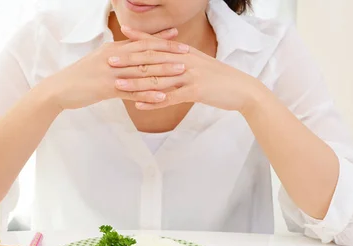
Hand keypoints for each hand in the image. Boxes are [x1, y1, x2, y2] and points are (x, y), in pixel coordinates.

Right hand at [43, 28, 190, 110]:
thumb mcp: (98, 62)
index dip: (160, 40)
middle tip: (187, 54)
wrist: (59, 89)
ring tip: (182, 72)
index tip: (177, 38)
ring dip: (164, 71)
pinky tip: (163, 97)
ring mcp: (110, 73)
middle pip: (145, 53)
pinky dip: (149, 94)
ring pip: (142, 71)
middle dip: (168, 53)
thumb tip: (129, 54)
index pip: (140, 42)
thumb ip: (115, 57)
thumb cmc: (79, 77)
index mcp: (112, 50)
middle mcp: (113, 58)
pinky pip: (132, 92)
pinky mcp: (107, 89)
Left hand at [109, 27, 262, 111]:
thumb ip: (183, 60)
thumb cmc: (220, 79)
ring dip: (136, 82)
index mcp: (185, 53)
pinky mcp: (195, 91)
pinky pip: (169, 97)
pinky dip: (153, 102)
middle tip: (109, 60)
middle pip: (153, 59)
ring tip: (117, 85)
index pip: (158, 43)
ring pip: (158, 79)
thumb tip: (169, 57)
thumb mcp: (201, 64)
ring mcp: (190, 76)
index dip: (139, 38)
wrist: (243, 89)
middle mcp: (185, 60)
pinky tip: (138, 105)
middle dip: (130, 59)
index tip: (121, 33)